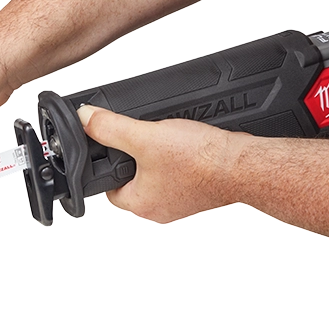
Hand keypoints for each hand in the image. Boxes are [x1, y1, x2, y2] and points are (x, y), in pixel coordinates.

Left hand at [77, 105, 251, 223]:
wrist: (243, 163)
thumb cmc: (202, 160)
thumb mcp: (145, 138)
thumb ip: (110, 128)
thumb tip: (85, 119)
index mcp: (142, 203)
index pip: (108, 187)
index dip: (107, 164)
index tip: (111, 147)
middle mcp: (159, 208)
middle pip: (132, 180)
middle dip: (133, 158)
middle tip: (140, 139)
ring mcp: (180, 201)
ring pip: (155, 176)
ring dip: (156, 157)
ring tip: (163, 140)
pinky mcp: (197, 191)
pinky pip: (177, 174)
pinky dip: (176, 160)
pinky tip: (183, 146)